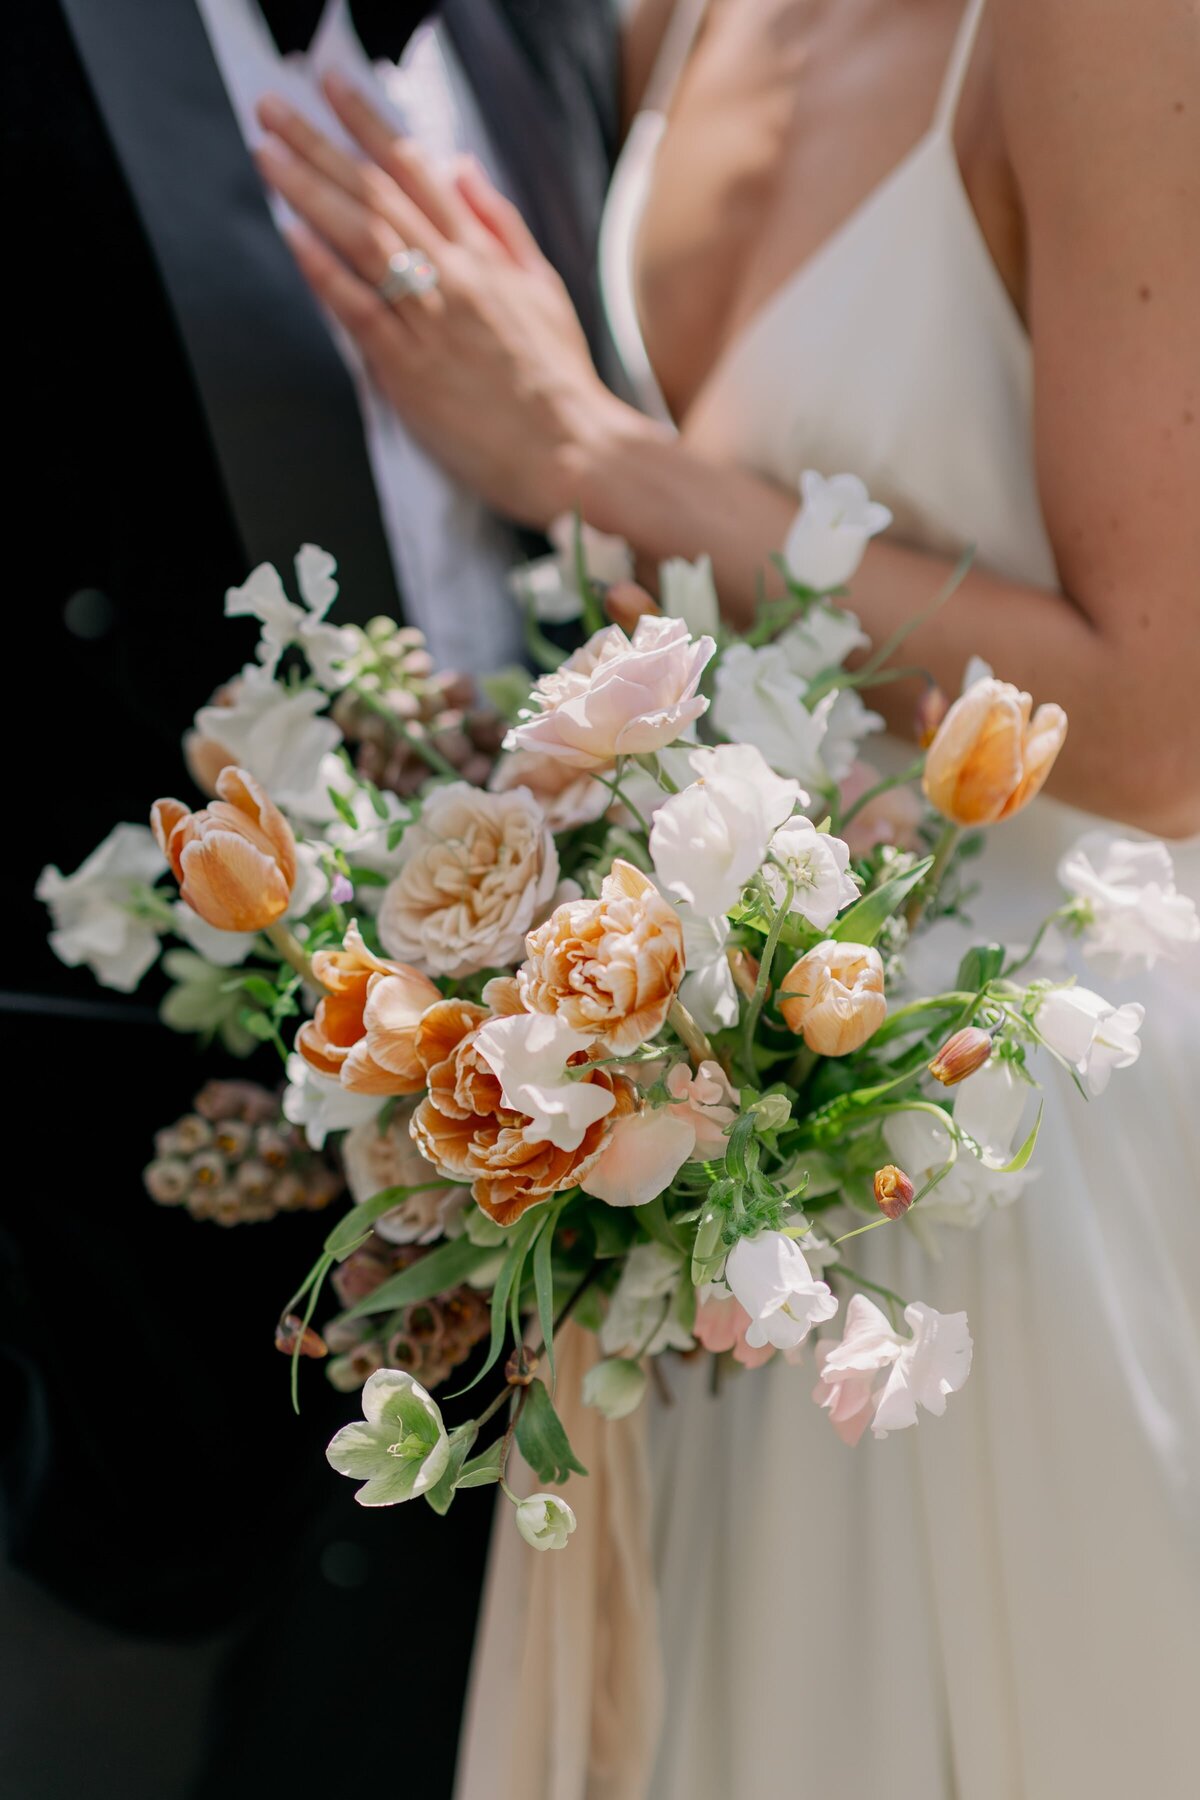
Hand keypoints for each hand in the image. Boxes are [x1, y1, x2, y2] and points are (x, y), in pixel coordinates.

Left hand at [255, 77, 618, 528]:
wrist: (573, 451)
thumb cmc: (557, 382)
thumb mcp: (542, 287)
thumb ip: (498, 224)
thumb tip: (460, 166)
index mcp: (484, 255)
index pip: (418, 172)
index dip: (369, 124)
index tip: (332, 87)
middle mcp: (455, 276)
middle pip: (379, 195)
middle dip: (321, 144)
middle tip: (274, 109)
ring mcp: (431, 320)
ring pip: (363, 239)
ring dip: (309, 192)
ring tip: (267, 155)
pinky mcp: (411, 368)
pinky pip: (361, 308)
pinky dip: (326, 270)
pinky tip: (294, 235)